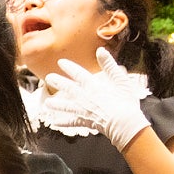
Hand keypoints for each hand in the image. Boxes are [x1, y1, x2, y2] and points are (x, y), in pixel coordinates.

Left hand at [39, 50, 153, 149]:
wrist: (125, 123)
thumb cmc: (126, 102)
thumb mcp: (121, 80)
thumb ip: (109, 65)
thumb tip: (100, 50)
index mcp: (94, 86)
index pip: (78, 73)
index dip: (69, 67)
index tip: (60, 62)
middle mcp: (85, 97)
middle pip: (68, 88)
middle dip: (58, 82)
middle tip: (48, 78)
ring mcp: (84, 110)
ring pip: (66, 106)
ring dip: (56, 104)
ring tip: (47, 103)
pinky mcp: (85, 122)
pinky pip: (71, 122)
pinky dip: (63, 122)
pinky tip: (54, 122)